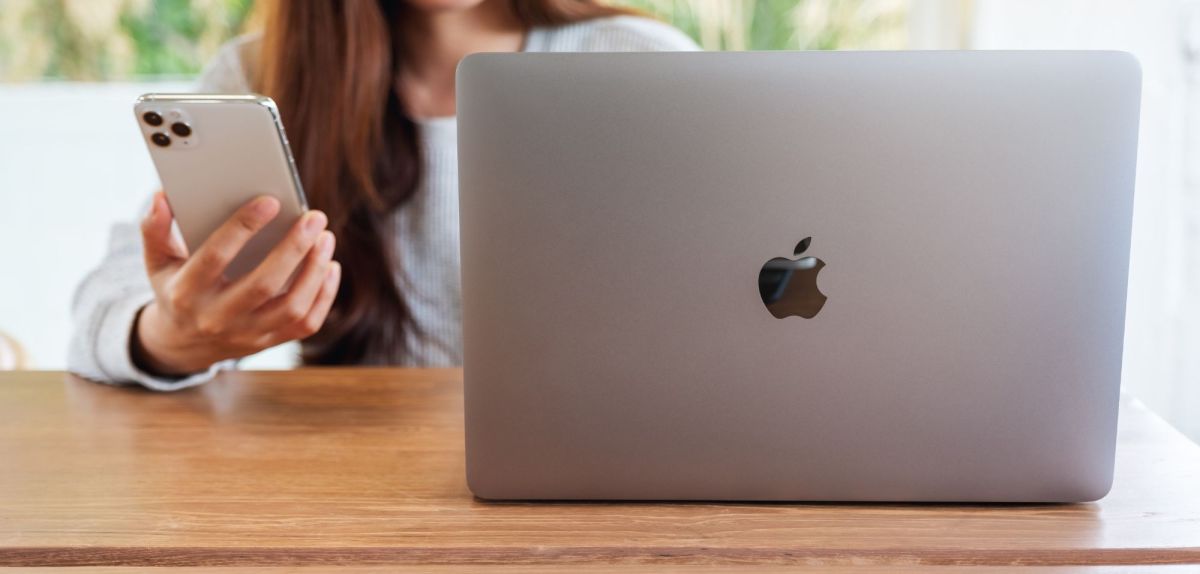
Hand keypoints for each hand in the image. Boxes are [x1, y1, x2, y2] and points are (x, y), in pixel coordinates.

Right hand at [131, 192, 340, 375]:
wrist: (183, 344)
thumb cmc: (176, 290)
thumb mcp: (158, 262)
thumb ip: (155, 229)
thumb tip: (161, 197)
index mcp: (186, 293)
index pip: (215, 257)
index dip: (242, 227)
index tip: (269, 200)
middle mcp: (217, 318)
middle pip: (262, 285)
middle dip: (293, 248)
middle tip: (314, 217)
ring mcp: (247, 335)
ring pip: (291, 308)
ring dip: (314, 271)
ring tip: (325, 238)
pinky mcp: (270, 342)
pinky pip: (306, 324)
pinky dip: (324, 294)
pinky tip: (330, 266)